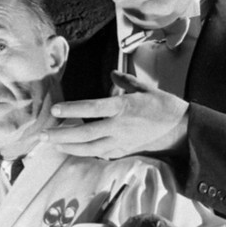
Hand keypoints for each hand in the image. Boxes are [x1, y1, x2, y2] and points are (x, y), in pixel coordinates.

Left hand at [42, 71, 188, 158]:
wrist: (181, 130)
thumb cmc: (164, 106)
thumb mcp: (145, 88)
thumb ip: (125, 81)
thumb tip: (112, 73)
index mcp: (123, 107)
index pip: (92, 108)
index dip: (71, 110)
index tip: (54, 110)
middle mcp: (119, 126)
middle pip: (85, 133)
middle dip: (61, 135)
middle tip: (43, 136)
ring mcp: (121, 141)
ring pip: (90, 148)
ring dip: (69, 147)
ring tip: (53, 144)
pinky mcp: (124, 151)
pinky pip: (101, 153)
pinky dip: (86, 152)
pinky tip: (73, 150)